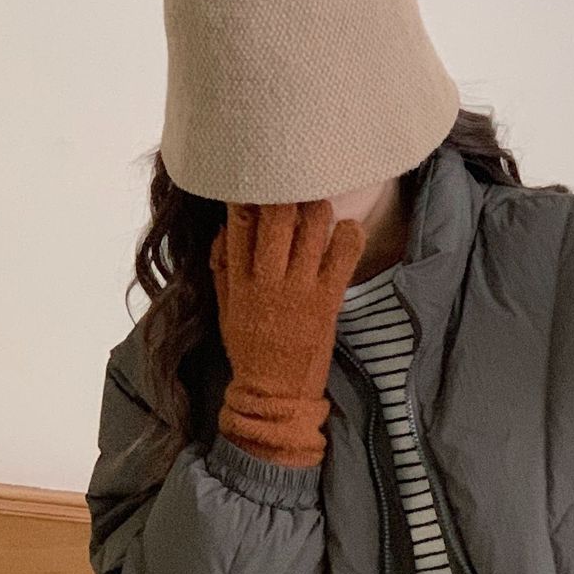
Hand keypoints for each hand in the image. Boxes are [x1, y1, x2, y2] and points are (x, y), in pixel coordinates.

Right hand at [210, 199, 365, 467]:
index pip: (239, 221)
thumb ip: (223, 267)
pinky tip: (348, 230)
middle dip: (289, 193)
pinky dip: (349, 235)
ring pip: (312, 226)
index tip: (260, 181)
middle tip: (299, 185)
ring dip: (319, 208)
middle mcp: (266, 279)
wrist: (273, 393)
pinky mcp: (326, 300)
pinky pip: (342, 255)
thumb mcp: (226, 308)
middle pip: (277, 215)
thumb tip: (224, 229)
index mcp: (239, 278)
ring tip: (322, 206)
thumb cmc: (250, 348)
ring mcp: (298, 289)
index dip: (251, 194)